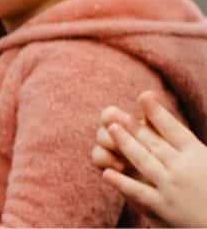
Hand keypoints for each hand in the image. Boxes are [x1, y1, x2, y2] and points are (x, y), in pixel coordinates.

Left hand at [98, 91, 206, 227]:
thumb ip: (192, 148)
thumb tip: (177, 133)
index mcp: (199, 155)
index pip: (175, 130)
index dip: (158, 112)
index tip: (144, 96)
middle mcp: (184, 168)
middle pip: (153, 142)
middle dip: (133, 126)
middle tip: (115, 113)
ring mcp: (172, 187)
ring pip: (142, 160)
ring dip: (124, 143)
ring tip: (110, 130)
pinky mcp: (163, 207)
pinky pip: (138, 191)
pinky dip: (121, 182)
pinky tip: (106, 173)